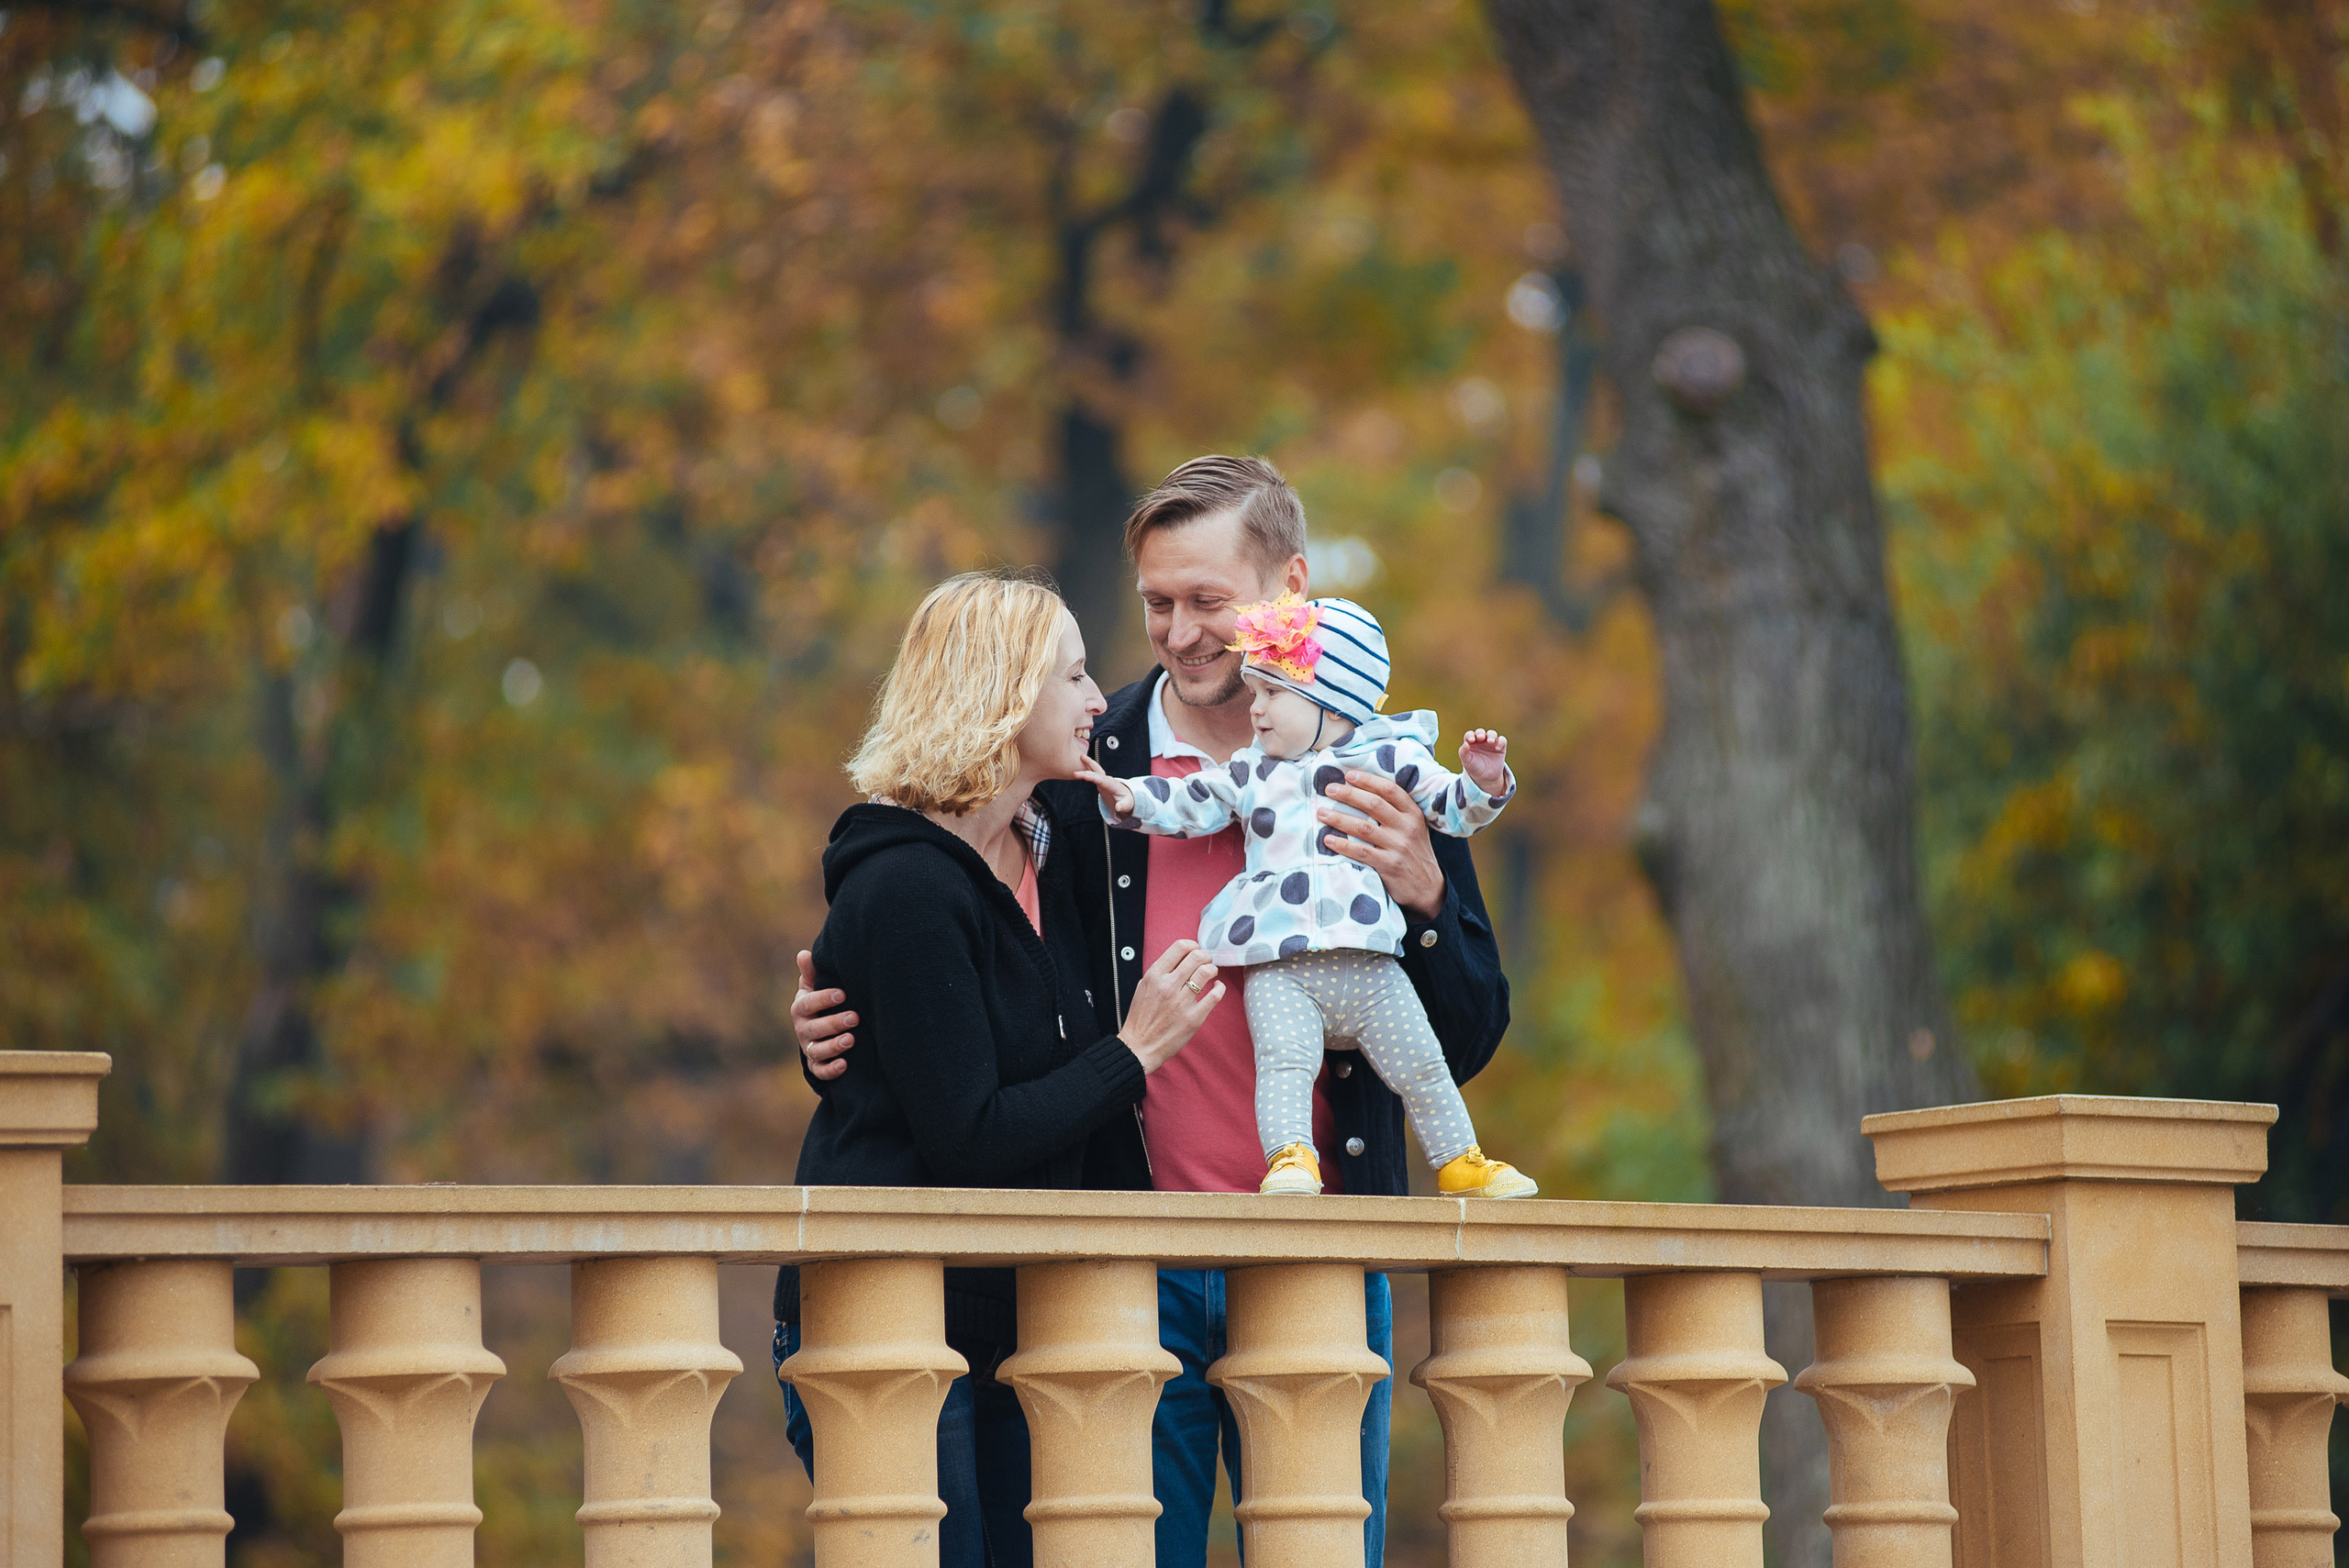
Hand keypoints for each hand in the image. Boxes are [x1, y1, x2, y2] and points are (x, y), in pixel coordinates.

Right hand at [791, 950, 857, 1080]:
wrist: (820, 1031)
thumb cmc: (821, 1003)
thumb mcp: (815, 986)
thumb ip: (812, 972)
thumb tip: (804, 954)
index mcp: (801, 1008)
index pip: (807, 1004)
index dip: (823, 999)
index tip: (842, 994)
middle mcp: (802, 1029)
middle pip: (813, 1029)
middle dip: (833, 1023)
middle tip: (854, 1017)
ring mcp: (809, 1048)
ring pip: (817, 1051)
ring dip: (834, 1046)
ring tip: (852, 1039)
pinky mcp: (817, 1066)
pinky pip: (820, 1071)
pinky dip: (831, 1070)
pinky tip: (845, 1064)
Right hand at [1074, 753, 1133, 815]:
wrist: (1127, 798)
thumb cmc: (1127, 801)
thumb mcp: (1127, 805)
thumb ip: (1123, 806)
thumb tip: (1118, 807)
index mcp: (1113, 785)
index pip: (1102, 780)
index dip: (1094, 778)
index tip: (1085, 777)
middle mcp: (1108, 780)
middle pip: (1097, 774)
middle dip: (1087, 772)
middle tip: (1076, 773)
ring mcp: (1104, 780)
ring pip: (1096, 770)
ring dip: (1089, 764)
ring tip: (1081, 757)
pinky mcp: (1101, 782)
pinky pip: (1094, 773)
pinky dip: (1088, 768)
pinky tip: (1082, 763)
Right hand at [1121, 940, 1225, 1072]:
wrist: (1139, 1046)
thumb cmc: (1141, 1017)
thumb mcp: (1144, 986)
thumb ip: (1161, 971)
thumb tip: (1182, 958)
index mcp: (1154, 976)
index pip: (1180, 947)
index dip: (1193, 945)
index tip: (1196, 950)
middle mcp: (1168, 986)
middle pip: (1197, 957)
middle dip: (1206, 956)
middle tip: (1206, 961)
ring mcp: (1182, 1002)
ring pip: (1207, 972)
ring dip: (1213, 969)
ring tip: (1211, 973)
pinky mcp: (1194, 1018)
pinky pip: (1215, 995)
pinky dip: (1220, 987)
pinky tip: (1217, 987)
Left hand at [1322, 772, 1445, 920]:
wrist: (1428, 888)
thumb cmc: (1413, 852)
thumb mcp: (1413, 828)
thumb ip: (1395, 811)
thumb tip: (1361, 791)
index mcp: (1413, 814)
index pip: (1389, 790)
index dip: (1368, 780)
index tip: (1348, 774)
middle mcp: (1407, 828)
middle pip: (1374, 804)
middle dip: (1349, 794)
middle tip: (1329, 788)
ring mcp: (1398, 847)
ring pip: (1363, 827)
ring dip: (1339, 818)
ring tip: (1321, 813)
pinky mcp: (1389, 866)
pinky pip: (1361, 852)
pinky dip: (1342, 845)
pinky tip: (1328, 840)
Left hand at [1459, 729, 1509, 795]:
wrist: (1486, 777)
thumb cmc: (1474, 768)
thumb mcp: (1467, 762)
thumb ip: (1463, 753)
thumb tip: (1465, 743)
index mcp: (1471, 743)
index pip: (1469, 735)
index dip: (1470, 735)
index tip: (1471, 740)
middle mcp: (1481, 741)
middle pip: (1480, 732)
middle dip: (1480, 733)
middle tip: (1481, 738)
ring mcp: (1491, 743)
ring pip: (1492, 734)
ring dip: (1491, 735)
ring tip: (1490, 741)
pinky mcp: (1500, 747)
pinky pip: (1502, 740)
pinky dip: (1501, 741)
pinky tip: (1497, 748)